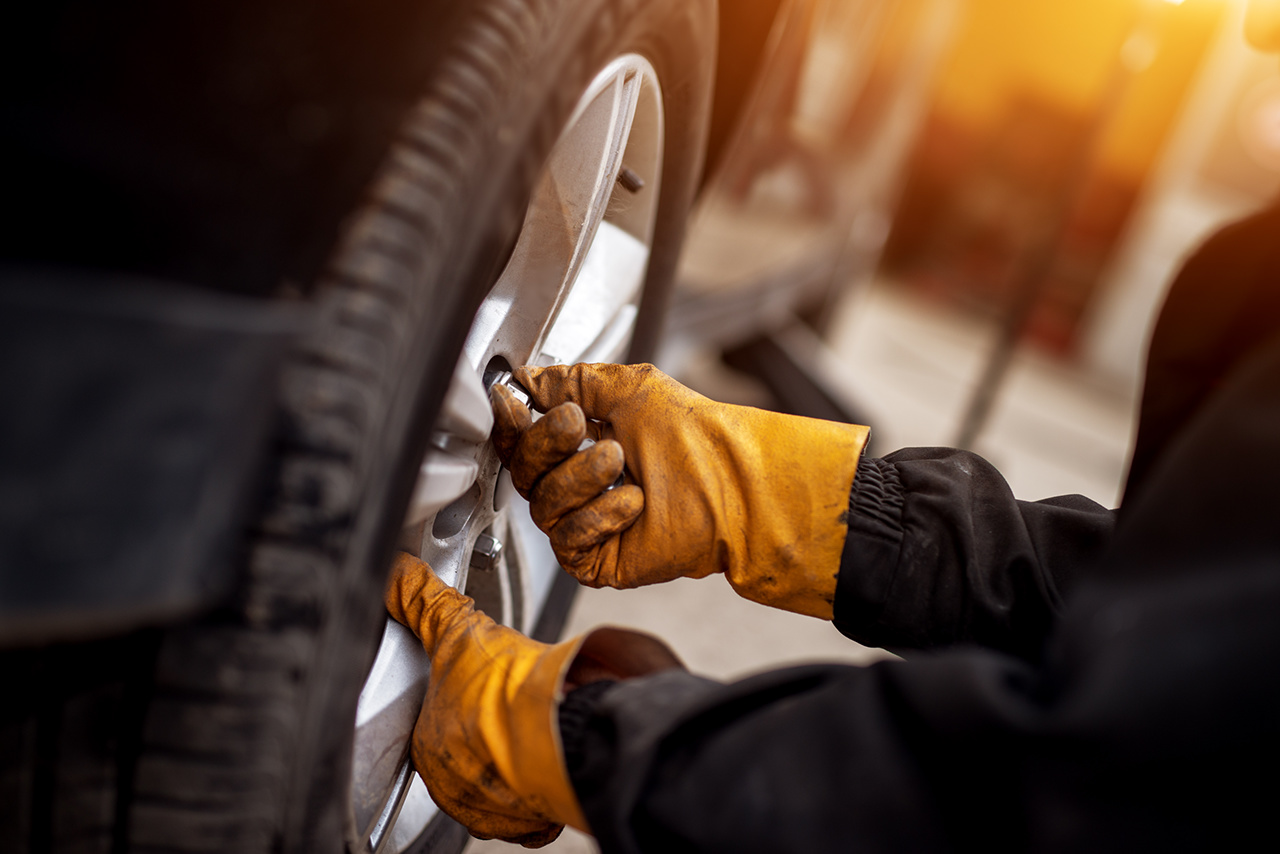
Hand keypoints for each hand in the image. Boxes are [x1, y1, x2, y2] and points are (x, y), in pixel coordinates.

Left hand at [384, 552, 679, 845]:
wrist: (560, 730)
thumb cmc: (506, 695)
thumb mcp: (457, 635)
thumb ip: (425, 604)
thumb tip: (399, 574)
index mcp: (428, 747)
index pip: (431, 727)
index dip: (456, 702)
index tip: (477, 689)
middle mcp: (454, 786)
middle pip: (465, 757)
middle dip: (484, 733)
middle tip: (507, 706)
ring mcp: (492, 808)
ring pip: (496, 782)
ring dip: (510, 760)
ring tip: (529, 728)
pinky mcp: (531, 822)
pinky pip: (531, 809)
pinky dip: (539, 786)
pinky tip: (546, 757)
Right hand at [494, 363, 869, 618]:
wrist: (733, 483)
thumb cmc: (695, 438)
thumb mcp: (630, 389)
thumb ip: (573, 380)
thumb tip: (528, 378)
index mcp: (578, 447)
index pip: (522, 440)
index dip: (513, 423)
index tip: (514, 403)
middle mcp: (576, 487)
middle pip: (523, 471)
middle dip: (547, 443)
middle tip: (579, 424)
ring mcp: (584, 525)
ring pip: (543, 505)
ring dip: (580, 477)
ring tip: (622, 460)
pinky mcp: (595, 561)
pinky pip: (568, 540)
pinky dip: (599, 516)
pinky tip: (635, 503)